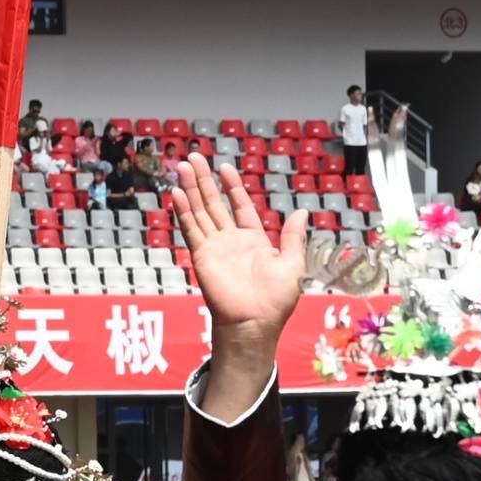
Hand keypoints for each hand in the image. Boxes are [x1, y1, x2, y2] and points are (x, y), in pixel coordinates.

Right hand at [168, 155, 308, 348]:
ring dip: (191, 188)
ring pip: (200, 211)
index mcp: (253, 240)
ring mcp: (214, 247)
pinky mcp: (202, 256)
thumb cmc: (276, 300)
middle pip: (214, 203)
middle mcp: (230, 241)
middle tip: (194, 157)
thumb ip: (293, 237)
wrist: (255, 322)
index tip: (224, 167)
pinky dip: (184, 210)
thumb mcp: (293, 263)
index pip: (240, 206)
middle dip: (204, 180)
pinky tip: (177, 193)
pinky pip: (191, 229)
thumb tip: (302, 212)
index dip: (232, 186)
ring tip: (182, 165)